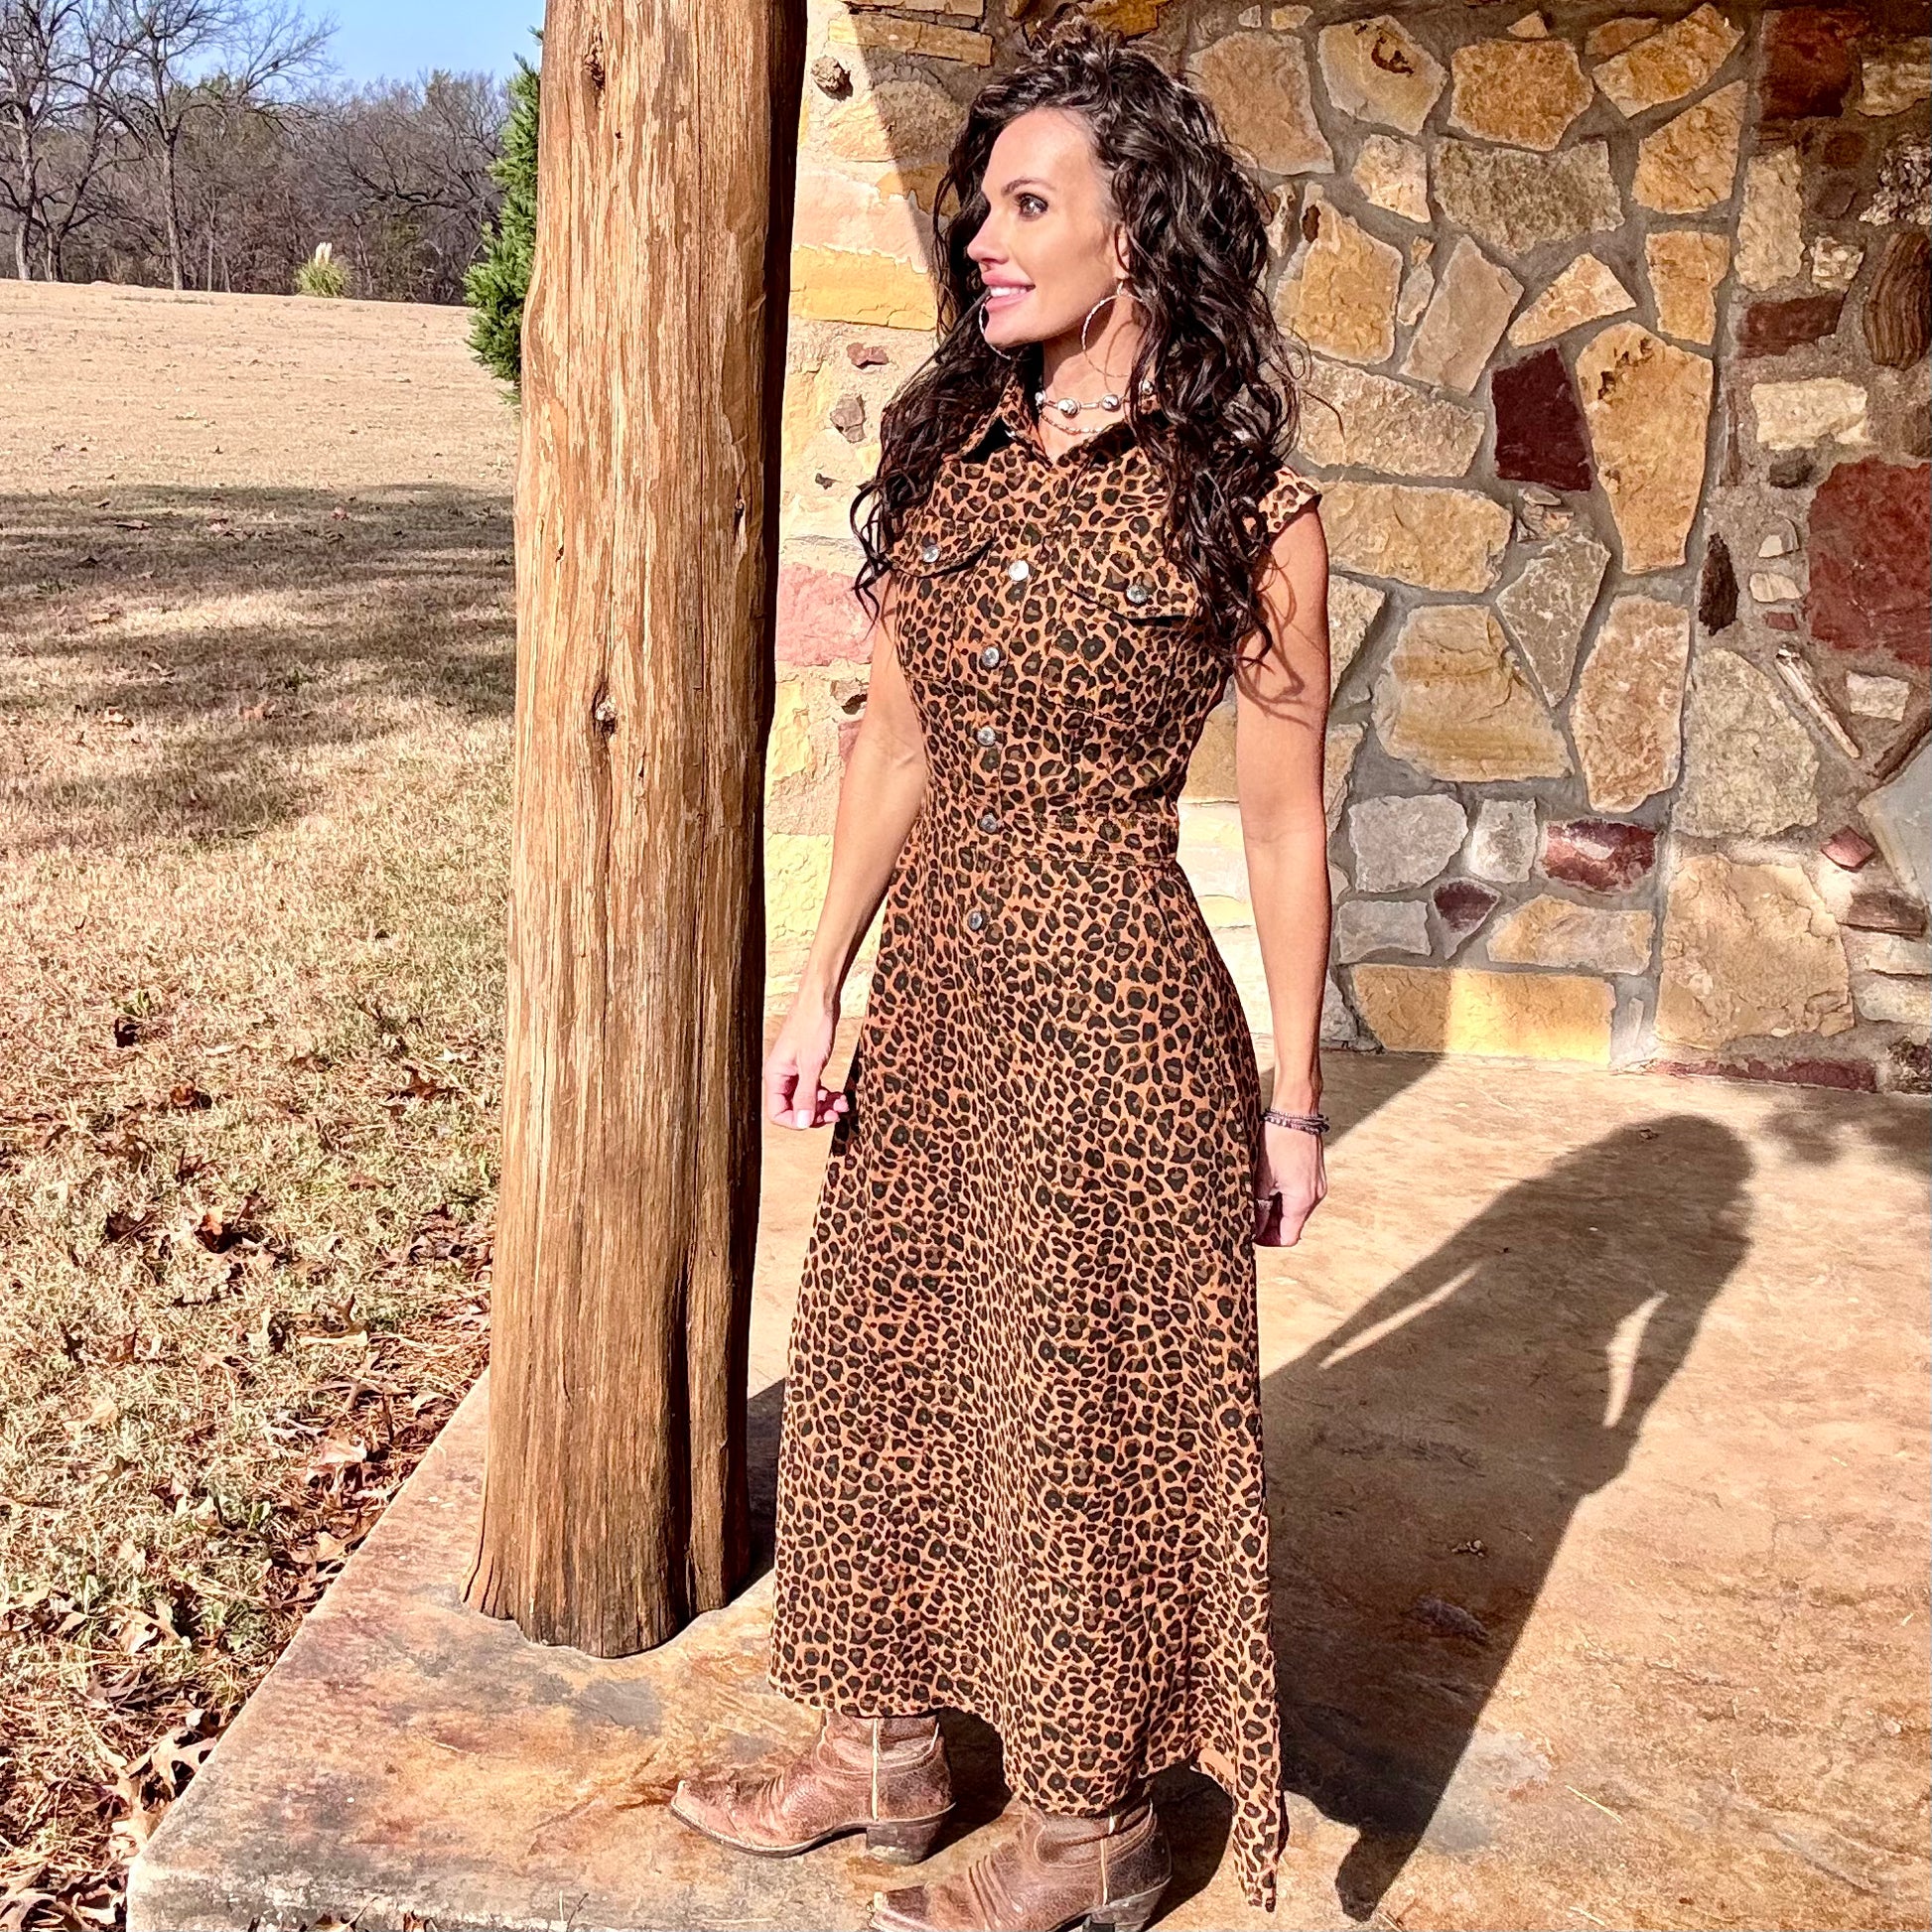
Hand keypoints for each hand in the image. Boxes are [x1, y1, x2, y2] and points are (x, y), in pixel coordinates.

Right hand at [763, 993, 852, 1130]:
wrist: (820, 998)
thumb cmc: (812, 1024)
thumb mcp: (812, 1065)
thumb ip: (806, 1096)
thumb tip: (802, 1122)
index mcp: (775, 1075)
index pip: (777, 1112)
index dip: (797, 1121)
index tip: (818, 1120)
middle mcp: (782, 1075)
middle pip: (793, 1108)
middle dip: (815, 1114)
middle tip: (835, 1114)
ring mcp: (794, 1070)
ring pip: (805, 1100)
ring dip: (823, 1106)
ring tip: (842, 1104)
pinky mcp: (807, 1064)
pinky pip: (813, 1088)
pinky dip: (826, 1094)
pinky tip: (839, 1094)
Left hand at [1253, 1122, 1326, 1246]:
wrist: (1296, 1112)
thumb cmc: (1278, 1140)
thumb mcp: (1262, 1177)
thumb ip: (1259, 1207)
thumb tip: (1253, 1229)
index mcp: (1302, 1200)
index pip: (1288, 1237)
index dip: (1267, 1239)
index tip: (1250, 1232)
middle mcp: (1315, 1196)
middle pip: (1292, 1224)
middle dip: (1270, 1224)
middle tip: (1248, 1213)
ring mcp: (1317, 1185)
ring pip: (1295, 1210)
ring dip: (1276, 1209)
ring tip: (1256, 1195)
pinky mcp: (1315, 1175)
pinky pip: (1299, 1195)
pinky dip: (1284, 1196)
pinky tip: (1269, 1183)